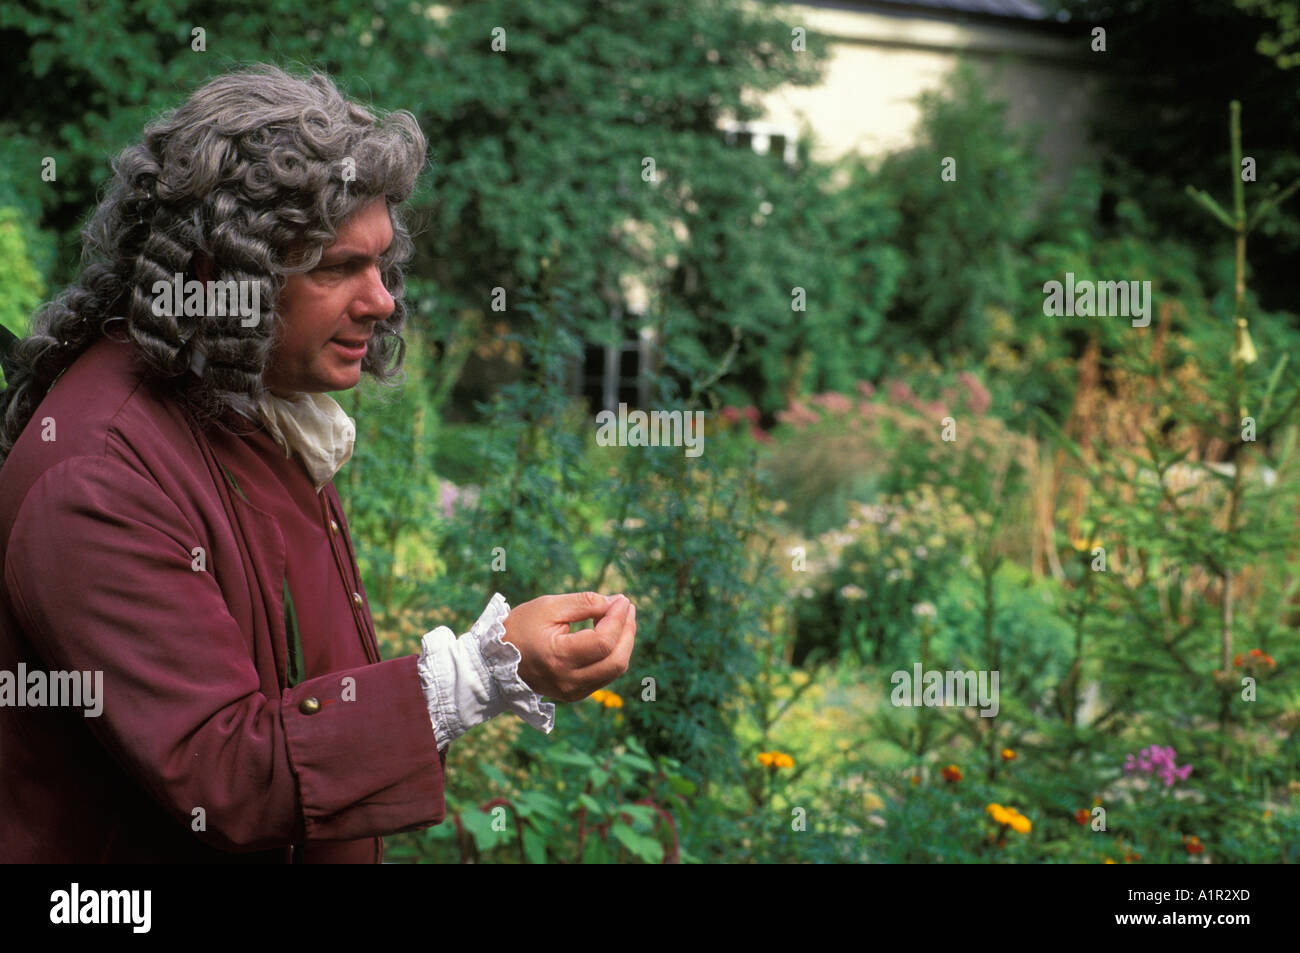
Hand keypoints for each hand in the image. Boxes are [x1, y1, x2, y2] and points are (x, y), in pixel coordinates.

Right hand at [501, 592, 635, 701]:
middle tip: (627, 607)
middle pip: (617, 660)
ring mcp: (573, 692)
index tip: (622, 599)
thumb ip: (584, 603)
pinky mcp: (575, 694)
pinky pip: (605, 675)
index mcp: (558, 657)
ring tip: (622, 617)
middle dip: (628, 631)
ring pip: (615, 670)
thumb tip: (615, 603)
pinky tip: (610, 634)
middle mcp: (568, 681)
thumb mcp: (548, 607)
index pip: (603, 642)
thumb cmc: (520, 628)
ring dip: (624, 642)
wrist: (494, 662)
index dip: (618, 619)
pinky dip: (613, 654)